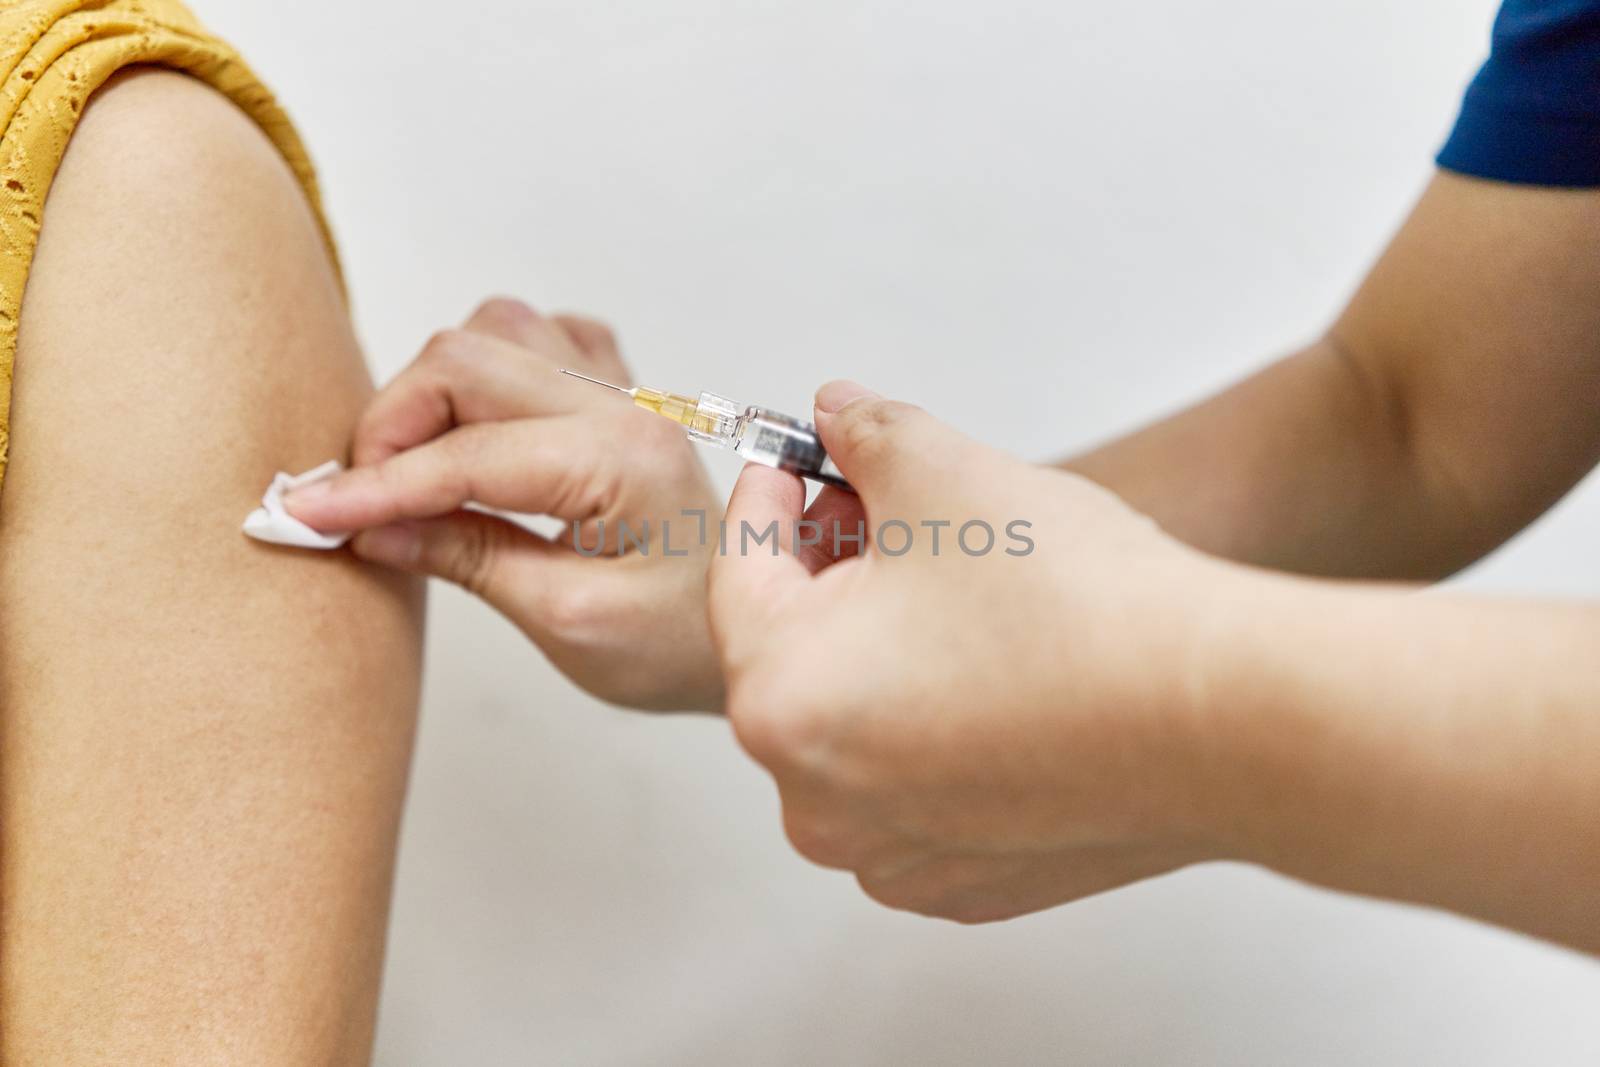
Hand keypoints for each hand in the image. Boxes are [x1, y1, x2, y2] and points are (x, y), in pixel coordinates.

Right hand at [284, 298, 724, 710]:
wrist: (746, 635)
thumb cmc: (678, 644)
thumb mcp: (567, 622)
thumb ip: (466, 559)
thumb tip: (368, 527)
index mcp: (622, 462)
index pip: (467, 453)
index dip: (375, 483)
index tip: (304, 512)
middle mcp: (626, 406)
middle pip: (469, 357)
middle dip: (392, 421)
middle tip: (358, 496)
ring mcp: (625, 392)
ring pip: (498, 330)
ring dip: (434, 387)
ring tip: (412, 467)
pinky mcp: (618, 396)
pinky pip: (541, 338)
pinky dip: (489, 367)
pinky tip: (478, 427)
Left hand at [707, 380, 1237, 921]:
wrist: (1223, 716)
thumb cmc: (1080, 606)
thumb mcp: (943, 469)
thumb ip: (862, 429)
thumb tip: (836, 413)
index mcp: (781, 698)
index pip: (743, 569)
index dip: (772, 494)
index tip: (797, 461)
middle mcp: (816, 800)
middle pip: (793, 650)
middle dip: (829, 568)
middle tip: (880, 510)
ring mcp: (890, 853)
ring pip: (853, 722)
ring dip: (879, 649)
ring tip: (948, 588)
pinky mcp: (963, 881)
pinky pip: (913, 786)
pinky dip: (930, 726)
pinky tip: (991, 673)